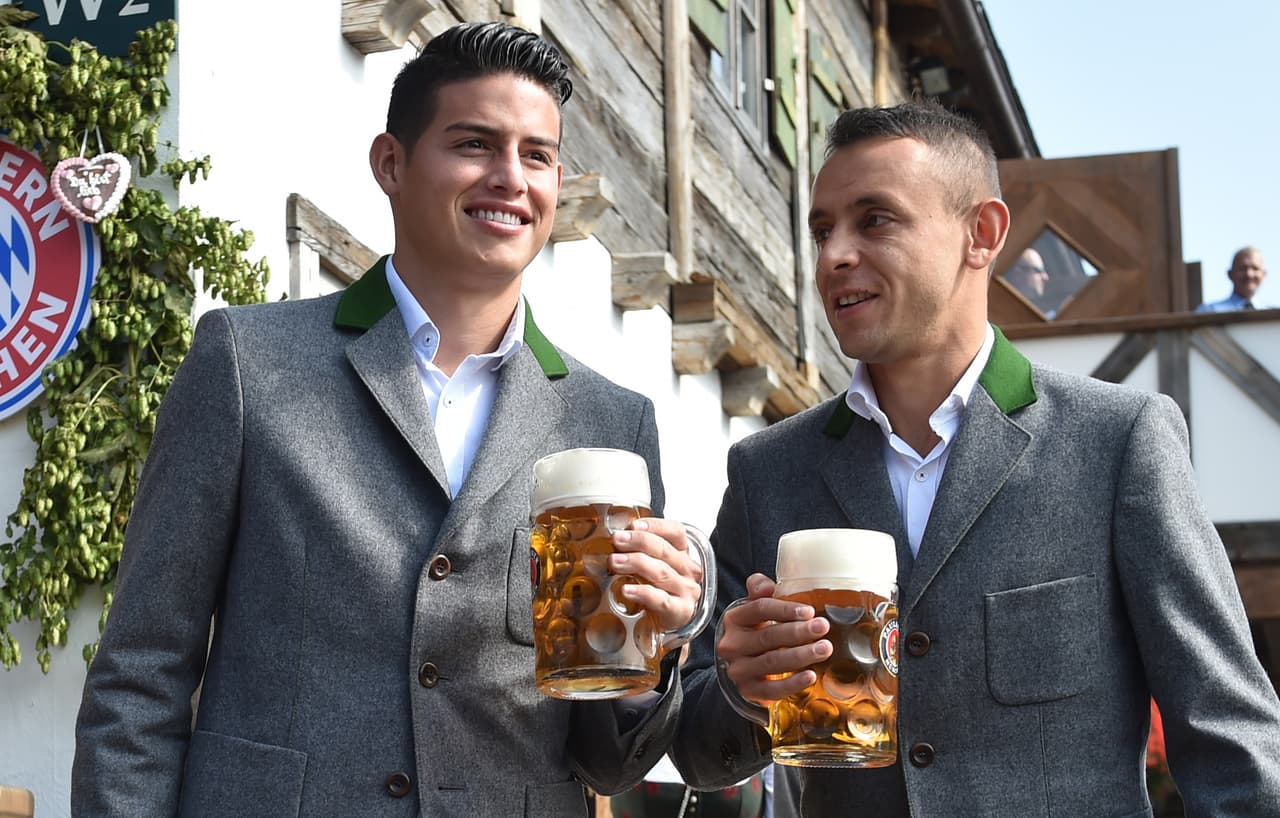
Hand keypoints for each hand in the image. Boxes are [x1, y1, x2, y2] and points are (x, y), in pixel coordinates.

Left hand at [609, 517, 703, 631]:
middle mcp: (688, 570)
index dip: (655, 526)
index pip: (676, 532)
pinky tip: (626, 589)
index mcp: (682, 554)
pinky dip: (642, 592)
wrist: (671, 626)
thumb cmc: (660, 593)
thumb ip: (640, 553)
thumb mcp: (653, 569)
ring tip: (615, 561)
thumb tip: (614, 539)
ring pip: (661, 572)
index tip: (633, 525)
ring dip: (636, 563)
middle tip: (617, 540)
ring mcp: (686, 591)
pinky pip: (660, 599)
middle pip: (665, 550)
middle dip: (638, 541)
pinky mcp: (680, 611)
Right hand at [717, 574, 831, 704]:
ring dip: (801, 655)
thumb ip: (760, 590)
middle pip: (767, 636)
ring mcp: (738, 670)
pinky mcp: (748, 691)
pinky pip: (771, 690)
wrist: (742, 665)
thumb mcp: (755, 608)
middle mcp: (731, 645)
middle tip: (822, 628)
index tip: (809, 611)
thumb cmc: (756, 630)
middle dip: (798, 632)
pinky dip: (792, 683)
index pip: (759, 609)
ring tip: (824, 649)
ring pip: (771, 662)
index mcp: (734, 619)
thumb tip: (768, 586)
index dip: (785, 609)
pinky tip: (811, 676)